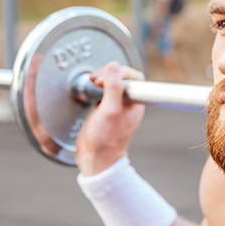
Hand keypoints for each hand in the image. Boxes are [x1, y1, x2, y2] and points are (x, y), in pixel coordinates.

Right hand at [75, 62, 145, 176]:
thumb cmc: (105, 140)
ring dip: (100, 79)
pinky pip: (101, 91)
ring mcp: (115, 105)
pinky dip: (95, 87)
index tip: (106, 78)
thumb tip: (114, 67)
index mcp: (134, 103)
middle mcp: (127, 103)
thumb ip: (113, 88)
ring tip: (91, 84)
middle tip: (95, 81)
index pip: (135, 78)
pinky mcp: (103, 109)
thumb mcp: (110, 111)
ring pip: (110, 83)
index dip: (121, 72)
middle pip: (121, 77)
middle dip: (107, 74)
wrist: (95, 159)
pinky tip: (89, 90)